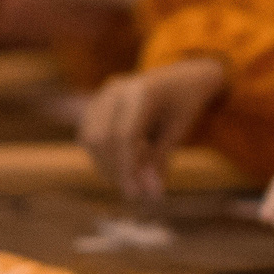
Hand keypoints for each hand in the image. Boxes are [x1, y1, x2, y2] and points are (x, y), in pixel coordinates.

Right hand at [81, 57, 228, 200]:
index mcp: (141, 91)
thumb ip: (160, 159)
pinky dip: (102, 156)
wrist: (181, 78)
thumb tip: (149, 194)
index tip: (135, 195)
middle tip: (135, 191)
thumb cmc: (184, 105)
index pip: (124, 135)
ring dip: (107, 165)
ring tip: (133, 175)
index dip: (126, 167)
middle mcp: (116, 89)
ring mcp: (102, 95)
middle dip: (115, 169)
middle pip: (102, 138)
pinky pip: (89, 137)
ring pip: (91, 140)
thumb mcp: (179, 131)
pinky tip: (124, 162)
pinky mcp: (95, 105)